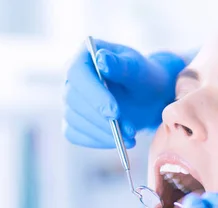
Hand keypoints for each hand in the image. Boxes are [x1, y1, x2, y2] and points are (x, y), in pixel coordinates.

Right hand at [63, 39, 185, 148]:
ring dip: (102, 132)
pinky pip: (75, 135)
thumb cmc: (143, 78)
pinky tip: (118, 141)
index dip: (93, 94)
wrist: (147, 98)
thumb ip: (121, 65)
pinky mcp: (72, 121)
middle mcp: (72, 78)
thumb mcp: (138, 69)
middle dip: (101, 119)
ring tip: (131, 136)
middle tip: (129, 130)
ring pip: (74, 119)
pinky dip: (97, 141)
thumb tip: (100, 59)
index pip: (77, 73)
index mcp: (84, 56)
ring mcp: (70, 101)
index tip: (114, 112)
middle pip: (73, 99)